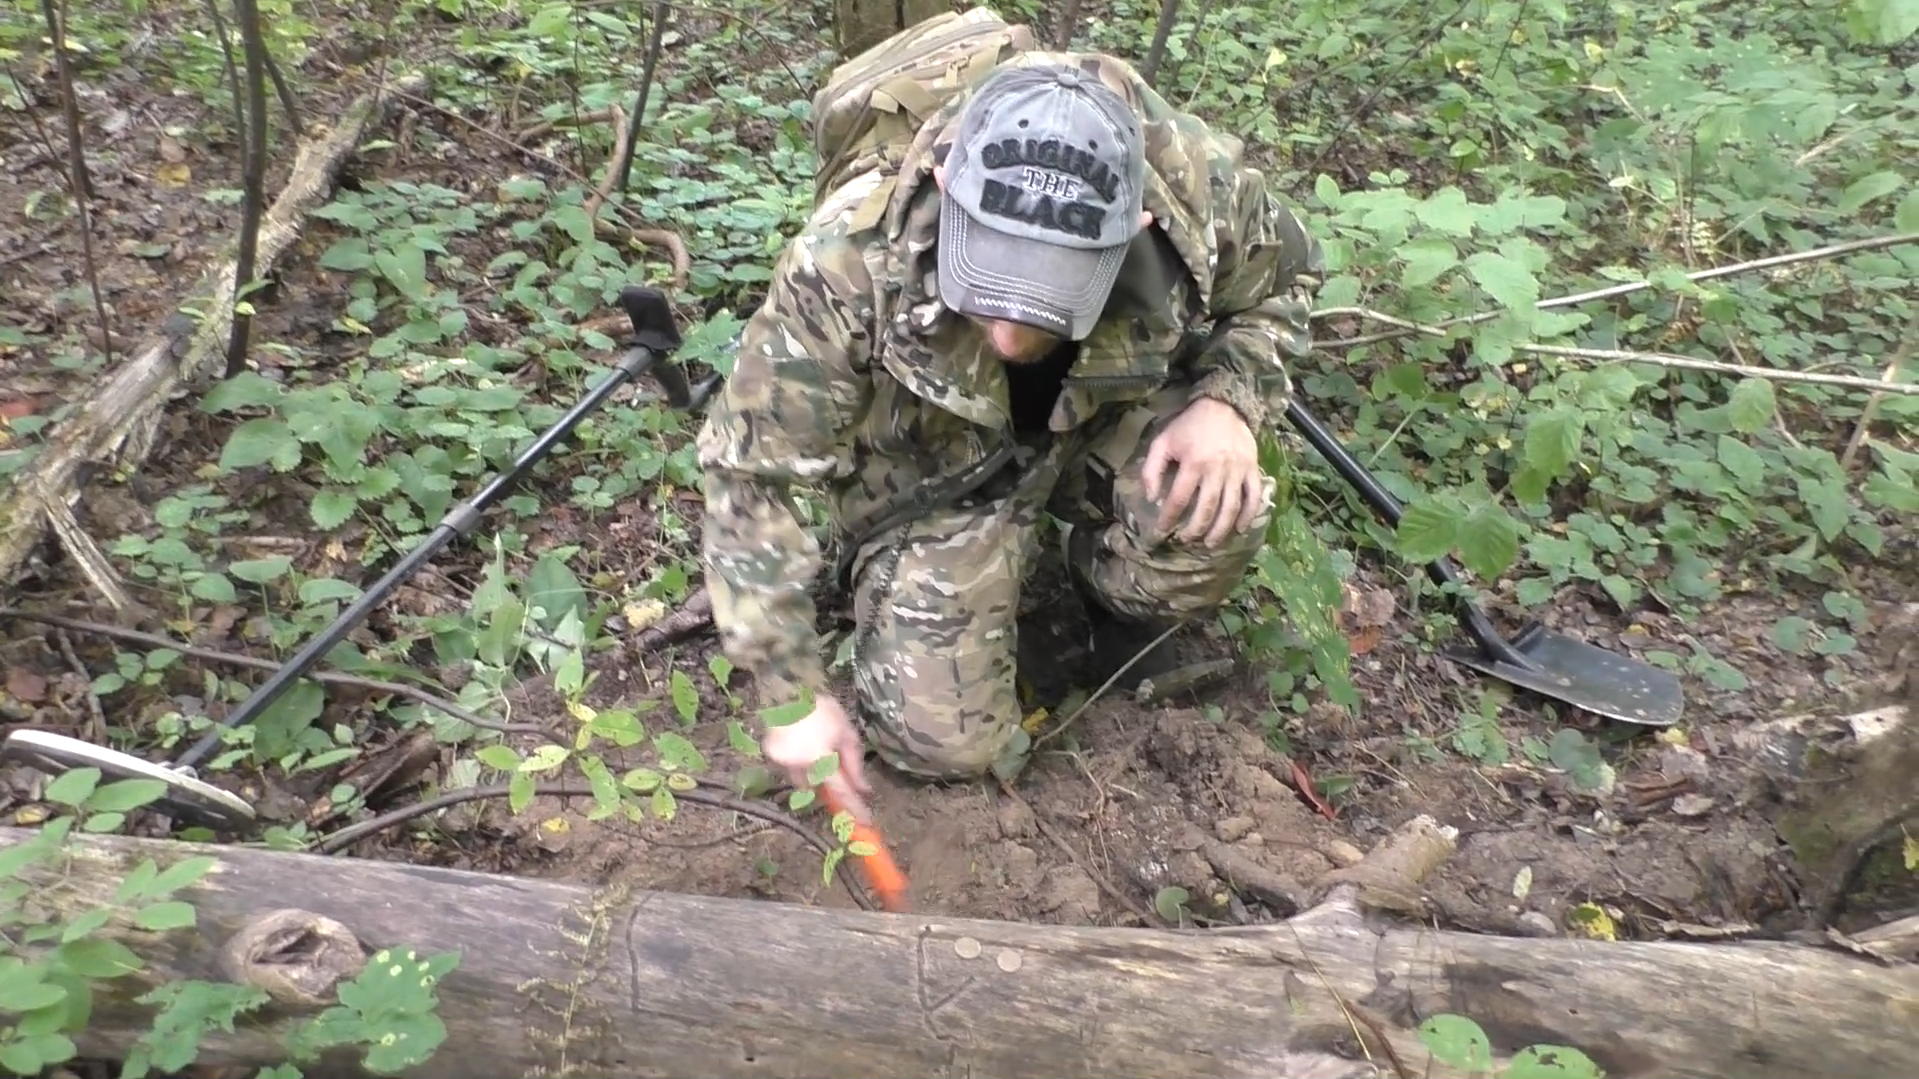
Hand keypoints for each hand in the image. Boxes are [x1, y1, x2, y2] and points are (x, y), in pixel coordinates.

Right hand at [761, 694, 873, 823]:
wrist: (788, 691)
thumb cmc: (822, 709)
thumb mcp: (846, 733)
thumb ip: (854, 764)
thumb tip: (863, 789)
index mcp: (819, 758)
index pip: (840, 792)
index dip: (853, 808)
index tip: (864, 821)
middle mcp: (798, 766)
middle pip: (818, 788)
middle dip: (829, 784)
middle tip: (838, 772)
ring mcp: (781, 762)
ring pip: (802, 780)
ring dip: (814, 773)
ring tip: (819, 749)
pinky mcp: (771, 756)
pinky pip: (791, 769)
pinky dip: (800, 764)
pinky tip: (804, 745)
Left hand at [1140, 397, 1264, 548]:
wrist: (1224, 406)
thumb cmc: (1189, 426)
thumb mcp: (1163, 442)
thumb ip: (1152, 470)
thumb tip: (1152, 498)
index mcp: (1193, 463)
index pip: (1178, 500)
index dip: (1168, 520)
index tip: (1160, 533)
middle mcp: (1217, 470)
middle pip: (1206, 509)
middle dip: (1194, 530)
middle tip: (1185, 540)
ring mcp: (1237, 471)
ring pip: (1230, 508)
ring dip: (1220, 530)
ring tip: (1209, 544)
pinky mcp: (1252, 469)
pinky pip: (1253, 497)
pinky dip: (1248, 516)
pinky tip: (1239, 529)